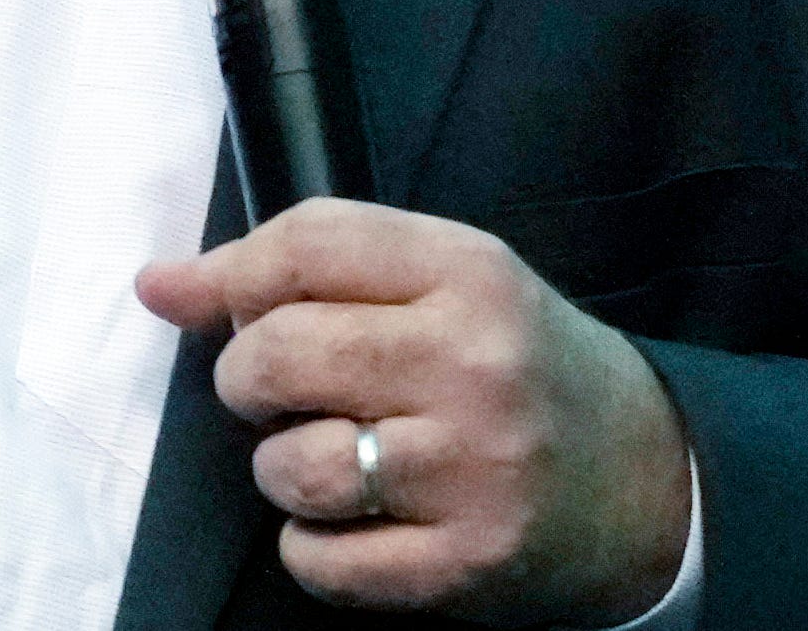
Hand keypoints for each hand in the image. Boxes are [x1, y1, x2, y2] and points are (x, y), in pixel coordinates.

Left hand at [136, 198, 690, 625]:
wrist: (652, 482)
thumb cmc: (518, 367)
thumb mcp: (441, 285)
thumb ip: (305, 269)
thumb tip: (156, 285)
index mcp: (469, 272)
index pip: (305, 243)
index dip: (234, 276)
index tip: (216, 303)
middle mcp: (473, 364)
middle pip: (277, 354)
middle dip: (246, 378)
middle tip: (280, 392)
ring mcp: (473, 470)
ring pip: (290, 465)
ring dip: (280, 468)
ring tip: (328, 459)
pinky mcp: (466, 564)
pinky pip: (320, 560)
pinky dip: (312, 547)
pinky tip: (353, 523)